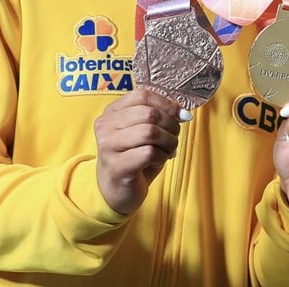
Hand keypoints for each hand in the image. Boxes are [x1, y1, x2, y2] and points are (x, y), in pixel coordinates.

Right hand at [93, 88, 189, 214]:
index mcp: (112, 112)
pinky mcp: (117, 166)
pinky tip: (159, 161)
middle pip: (149, 113)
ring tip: (168, 150)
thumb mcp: (143, 132)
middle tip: (174, 137)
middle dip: (171, 125)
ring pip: (150, 132)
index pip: (142, 95)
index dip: (167, 103)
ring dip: (168, 141)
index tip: (181, 115)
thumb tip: (183, 113)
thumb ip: (157, 117)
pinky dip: (162, 156)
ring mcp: (108, 146)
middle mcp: (106, 126)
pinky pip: (149, 153)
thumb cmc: (133, 158)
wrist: (115, 191)